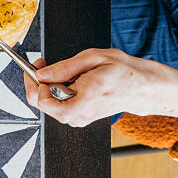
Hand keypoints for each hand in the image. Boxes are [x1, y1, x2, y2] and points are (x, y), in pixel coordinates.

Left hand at [22, 49, 177, 125]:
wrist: (142, 88)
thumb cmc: (123, 71)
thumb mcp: (93, 58)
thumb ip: (64, 67)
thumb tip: (41, 73)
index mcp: (84, 99)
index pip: (44, 101)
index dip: (34, 83)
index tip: (38, 66)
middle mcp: (79, 114)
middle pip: (41, 103)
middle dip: (39, 83)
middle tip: (44, 64)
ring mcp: (78, 119)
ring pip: (48, 104)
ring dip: (49, 87)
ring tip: (65, 72)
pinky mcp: (78, 118)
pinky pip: (58, 105)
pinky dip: (57, 92)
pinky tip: (69, 81)